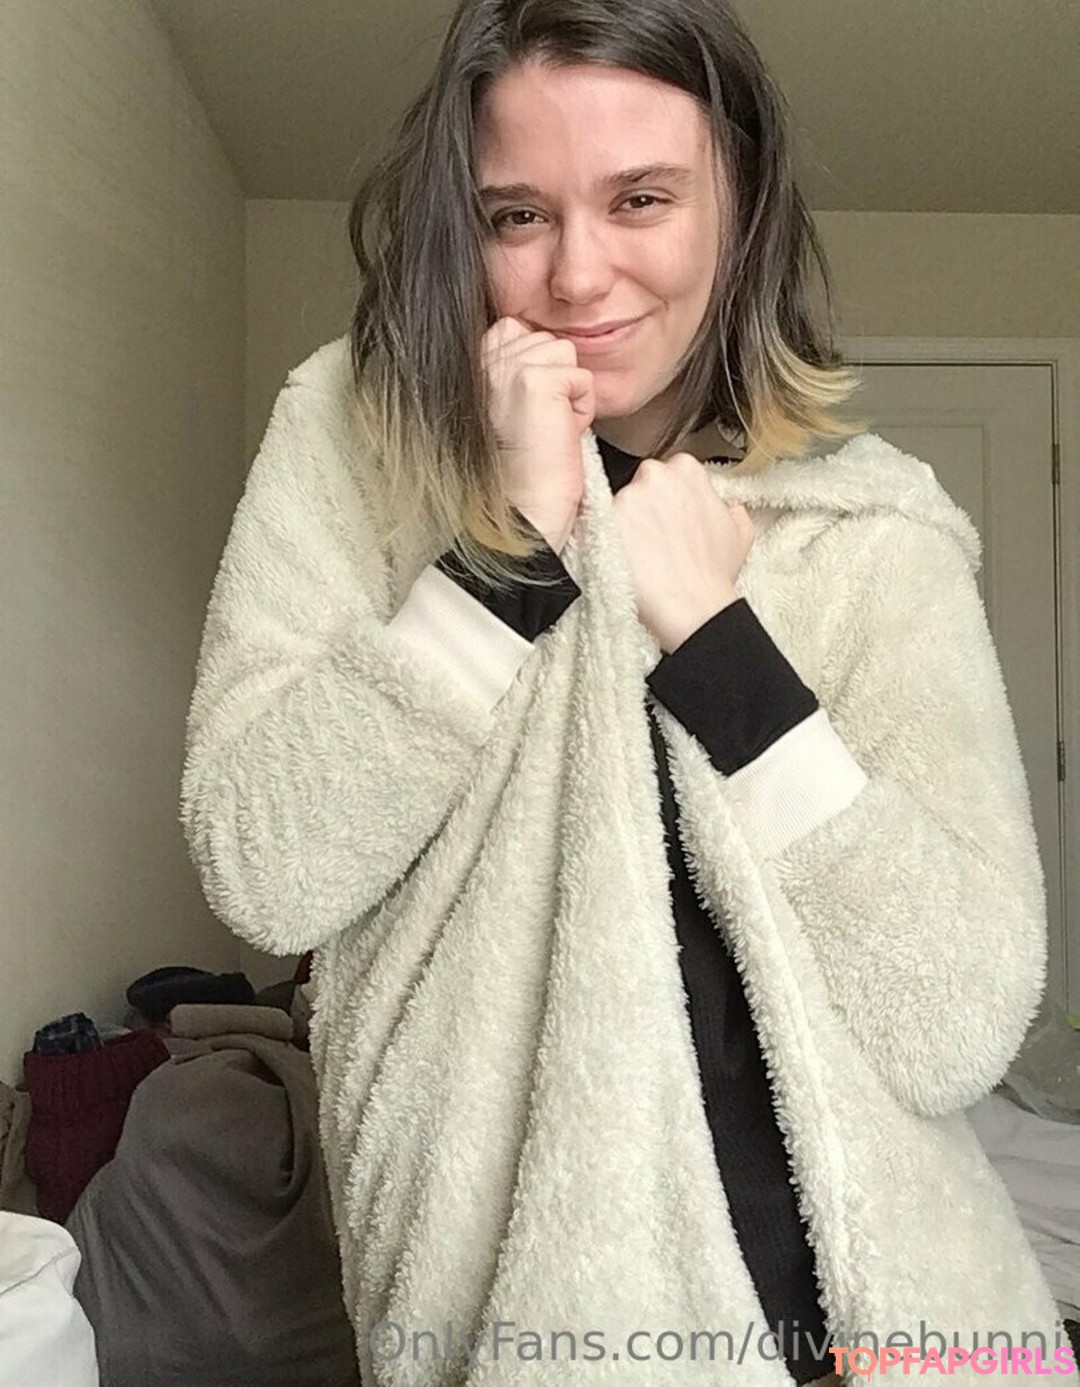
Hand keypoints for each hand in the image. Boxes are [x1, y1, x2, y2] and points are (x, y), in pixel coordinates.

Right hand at [481, 316, 596, 551]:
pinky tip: (559, 434)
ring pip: (566, 354)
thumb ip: (519, 368)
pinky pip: (582, 378)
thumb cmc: (524, 465)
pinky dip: (581, 409)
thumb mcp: (514, 406)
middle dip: (556, 381)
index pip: (519, 328)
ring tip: (549, 427)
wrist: (525, 506)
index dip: (539, 366)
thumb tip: (547, 344)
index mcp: (475, 363)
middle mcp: (486, 360)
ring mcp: (509, 367)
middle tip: (540, 423)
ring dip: (569, 393)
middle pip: (548, 340)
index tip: (531, 407)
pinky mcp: (536, 381)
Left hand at [611, 452, 754, 652]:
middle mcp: (656, 475)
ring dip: (626, 525)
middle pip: (641, 484)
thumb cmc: (712, 575)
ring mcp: (628, 496)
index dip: (668, 499)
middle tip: (654, 537)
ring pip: (618, 504)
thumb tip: (729, 508)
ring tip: (641, 553)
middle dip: (645, 507)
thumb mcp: (740, 534)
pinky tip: (627, 559)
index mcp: (687, 469)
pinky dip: (609, 540)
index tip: (668, 517)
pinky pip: (599, 525)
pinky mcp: (605, 519)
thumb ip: (733, 511)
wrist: (692, 606)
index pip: (668, 473)